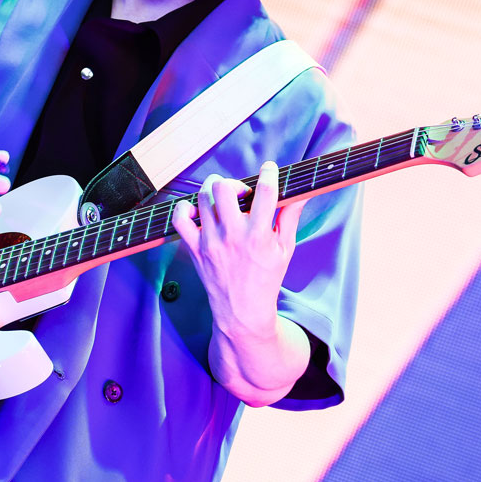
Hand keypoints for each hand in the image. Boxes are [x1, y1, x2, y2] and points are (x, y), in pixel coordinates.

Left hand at [171, 162, 304, 338]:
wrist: (242, 311)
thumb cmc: (266, 279)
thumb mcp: (285, 249)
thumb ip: (290, 217)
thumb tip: (300, 193)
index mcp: (259, 235)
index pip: (264, 192)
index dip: (269, 173)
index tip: (269, 169)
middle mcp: (233, 236)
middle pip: (224, 188)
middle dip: (233, 183)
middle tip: (240, 193)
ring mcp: (211, 241)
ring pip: (203, 198)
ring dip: (213, 192)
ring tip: (222, 201)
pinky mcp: (195, 249)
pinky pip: (180, 219)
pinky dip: (185, 208)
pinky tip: (199, 211)